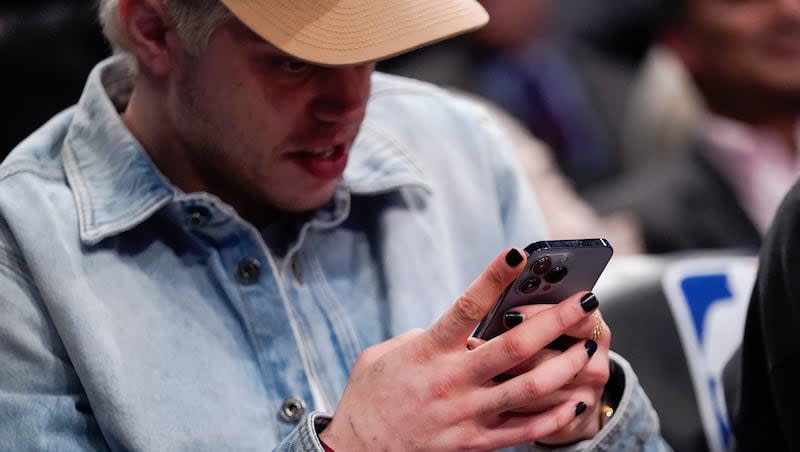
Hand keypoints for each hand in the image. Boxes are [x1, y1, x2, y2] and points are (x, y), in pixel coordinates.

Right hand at [319, 249, 600, 450]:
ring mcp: (464, 414)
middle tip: (583, 302)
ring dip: (564, 367)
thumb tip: (458, 331)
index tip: (519, 254)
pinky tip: (574, 402)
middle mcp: (450, 380)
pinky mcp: (472, 443)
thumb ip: (423, 337)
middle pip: (513, 347)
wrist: (356, 451)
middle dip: (554, 322)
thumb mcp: (386, 354)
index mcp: (428, 351)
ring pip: (527, 389)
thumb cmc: (370, 396)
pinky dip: (553, 418)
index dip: (493, 278)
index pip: (466, 306)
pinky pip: (522, 431)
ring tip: (588, 349)